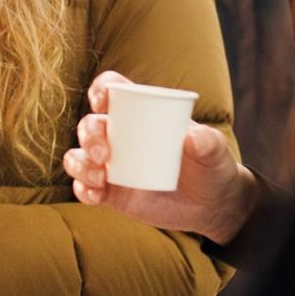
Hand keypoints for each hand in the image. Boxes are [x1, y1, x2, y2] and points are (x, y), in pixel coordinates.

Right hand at [63, 71, 258, 246]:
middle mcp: (120, 136)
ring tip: (100, 176)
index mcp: (141, 114)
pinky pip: (85, 188)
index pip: (112, 90)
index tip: (103, 102)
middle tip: (105, 153)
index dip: (101, 90)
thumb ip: (208, 142)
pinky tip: (95, 194)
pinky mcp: (110, 192)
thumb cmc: (211, 167)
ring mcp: (112, 165)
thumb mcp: (215, 152)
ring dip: (80, 163)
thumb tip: (192, 137)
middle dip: (89, 134)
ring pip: (79, 156)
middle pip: (90, 124)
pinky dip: (83, 190)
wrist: (211, 205)